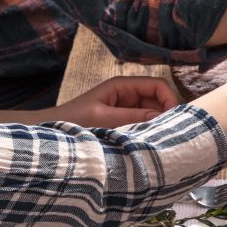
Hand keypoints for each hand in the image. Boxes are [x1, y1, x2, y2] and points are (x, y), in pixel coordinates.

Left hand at [45, 76, 179, 127]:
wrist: (53, 130)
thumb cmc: (72, 120)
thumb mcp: (102, 118)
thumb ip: (131, 117)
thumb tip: (161, 117)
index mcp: (123, 85)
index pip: (158, 85)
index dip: (170, 99)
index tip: (174, 118)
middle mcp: (129, 94)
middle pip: (159, 99)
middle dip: (167, 113)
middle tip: (171, 131)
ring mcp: (127, 108)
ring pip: (154, 113)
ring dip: (159, 123)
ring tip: (162, 138)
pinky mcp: (125, 122)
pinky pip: (144, 123)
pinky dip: (150, 130)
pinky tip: (151, 141)